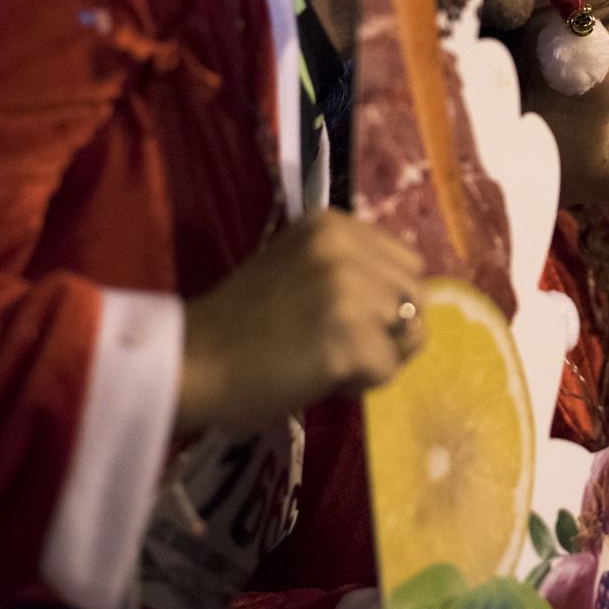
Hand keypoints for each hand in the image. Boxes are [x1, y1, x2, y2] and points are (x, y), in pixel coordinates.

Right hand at [176, 209, 424, 433]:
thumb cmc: (241, 324)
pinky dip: (361, 384)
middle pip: (416, 296)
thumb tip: (414, 300)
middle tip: (338, 346)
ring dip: (377, 358)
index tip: (342, 317)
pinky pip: (387, 370)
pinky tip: (319, 378)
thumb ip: (353, 270)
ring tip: (326, 360)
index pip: (407, 262)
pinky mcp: (348, 339)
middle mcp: (345, 247)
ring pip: (409, 335)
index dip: (385, 299)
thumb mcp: (299, 268)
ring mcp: (348, 291)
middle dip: (390, 330)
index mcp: (333, 224)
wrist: (192, 363)